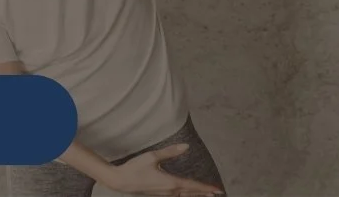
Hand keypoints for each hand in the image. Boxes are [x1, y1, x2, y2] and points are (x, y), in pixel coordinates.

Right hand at [103, 144, 223, 195]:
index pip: (193, 186)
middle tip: (216, 193)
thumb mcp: (152, 157)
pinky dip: (185, 195)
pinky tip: (185, 194)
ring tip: (205, 195)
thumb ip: (170, 152)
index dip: (206, 187)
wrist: (121, 181)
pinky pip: (177, 196)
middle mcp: (170, 191)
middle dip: (203, 193)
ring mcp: (164, 194)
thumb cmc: (135, 168)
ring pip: (184, 196)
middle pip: (191, 193)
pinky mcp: (159, 195)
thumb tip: (186, 146)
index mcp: (171, 182)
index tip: (217, 190)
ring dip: (195, 195)